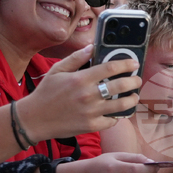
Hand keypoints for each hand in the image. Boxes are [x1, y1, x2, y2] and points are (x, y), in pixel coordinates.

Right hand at [15, 45, 142, 139]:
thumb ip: (76, 58)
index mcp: (81, 79)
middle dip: (134, 81)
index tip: (134, 63)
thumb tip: (92, 47)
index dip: (126, 64)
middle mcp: (88, 95)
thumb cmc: (46, 93)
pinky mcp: (91, 126)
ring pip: (121, 105)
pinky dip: (118, 116)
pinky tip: (119, 112)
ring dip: (132, 100)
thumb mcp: (57, 70)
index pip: (110, 68)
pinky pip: (112, 121)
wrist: (34, 119)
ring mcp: (91, 112)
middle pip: (120, 86)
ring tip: (134, 96)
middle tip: (137, 80)